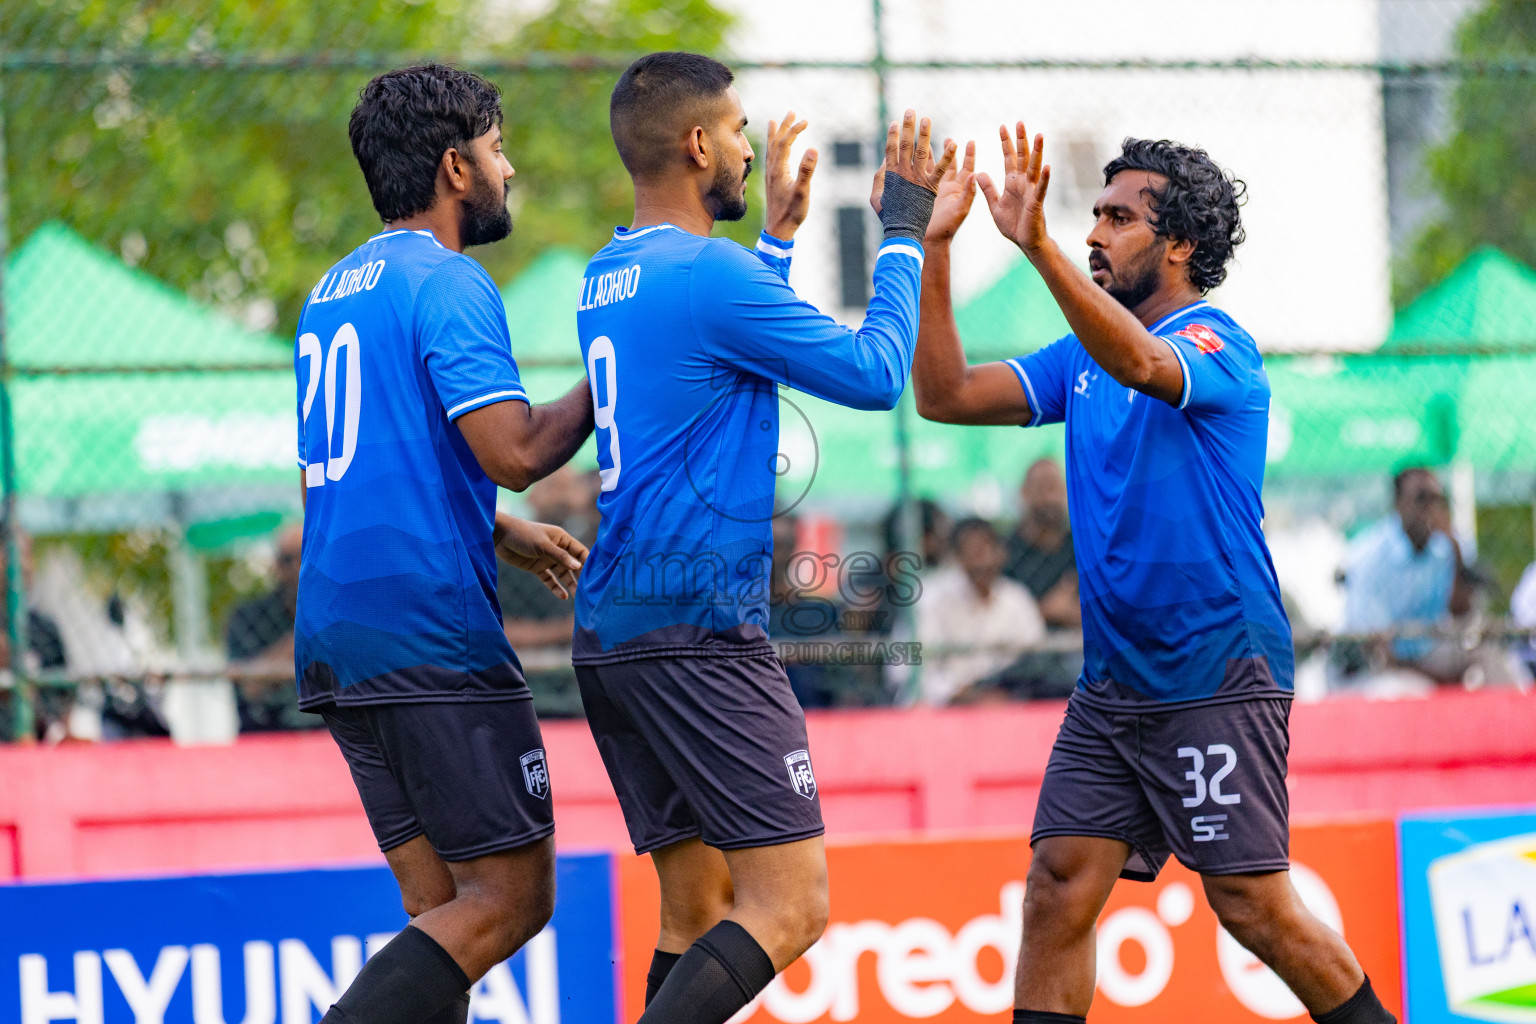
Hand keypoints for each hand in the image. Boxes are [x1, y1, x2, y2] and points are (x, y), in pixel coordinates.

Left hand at [494, 516, 586, 599]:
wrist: (499, 536)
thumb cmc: (523, 534)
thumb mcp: (542, 545)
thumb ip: (560, 556)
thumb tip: (578, 566)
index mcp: (562, 539)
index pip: (580, 552)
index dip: (589, 563)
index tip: (597, 575)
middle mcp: (557, 550)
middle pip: (573, 565)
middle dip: (581, 577)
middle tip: (589, 590)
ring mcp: (547, 559)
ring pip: (562, 574)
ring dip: (570, 584)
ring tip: (577, 597)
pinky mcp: (537, 568)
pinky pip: (549, 579)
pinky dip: (555, 587)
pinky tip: (563, 596)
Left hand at [764, 110, 816, 239]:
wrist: (778, 229)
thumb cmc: (791, 213)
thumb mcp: (802, 192)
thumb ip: (807, 170)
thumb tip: (812, 148)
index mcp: (779, 169)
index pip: (785, 142)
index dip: (795, 130)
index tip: (806, 121)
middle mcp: (772, 169)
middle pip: (776, 141)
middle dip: (784, 126)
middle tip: (792, 112)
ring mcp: (770, 174)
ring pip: (771, 148)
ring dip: (775, 134)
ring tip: (775, 121)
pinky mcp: (771, 180)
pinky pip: (770, 157)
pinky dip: (771, 147)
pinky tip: (773, 148)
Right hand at [870, 109, 955, 213]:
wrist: (902, 231)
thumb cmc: (888, 216)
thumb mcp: (876, 198)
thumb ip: (879, 179)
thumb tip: (885, 161)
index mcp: (891, 175)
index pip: (891, 150)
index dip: (893, 135)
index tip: (894, 122)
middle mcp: (904, 173)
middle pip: (906, 145)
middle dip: (908, 127)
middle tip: (910, 111)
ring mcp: (918, 179)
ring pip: (922, 152)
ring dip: (925, 134)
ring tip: (927, 119)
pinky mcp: (931, 187)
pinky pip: (942, 169)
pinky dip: (948, 156)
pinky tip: (954, 143)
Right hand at [925, 139, 976, 243]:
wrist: (930, 240)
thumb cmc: (947, 228)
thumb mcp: (961, 210)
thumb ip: (969, 193)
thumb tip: (974, 174)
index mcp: (960, 190)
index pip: (967, 168)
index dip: (970, 155)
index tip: (971, 141)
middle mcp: (949, 188)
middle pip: (951, 163)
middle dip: (950, 149)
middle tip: (948, 137)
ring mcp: (935, 189)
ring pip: (934, 166)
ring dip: (932, 153)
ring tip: (928, 139)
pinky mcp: (923, 192)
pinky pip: (921, 174)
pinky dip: (919, 164)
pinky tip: (913, 154)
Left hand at [977, 121, 1050, 254]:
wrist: (1025, 242)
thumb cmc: (1013, 225)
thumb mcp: (995, 206)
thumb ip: (988, 189)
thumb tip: (979, 172)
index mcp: (1012, 182)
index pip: (1009, 158)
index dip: (1006, 143)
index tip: (1002, 126)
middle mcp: (1023, 183)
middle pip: (1022, 157)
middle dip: (1021, 140)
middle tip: (1019, 122)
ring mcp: (1031, 191)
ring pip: (1034, 167)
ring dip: (1037, 152)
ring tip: (1038, 135)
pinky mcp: (1036, 202)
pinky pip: (1041, 188)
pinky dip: (1044, 178)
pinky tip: (1047, 166)